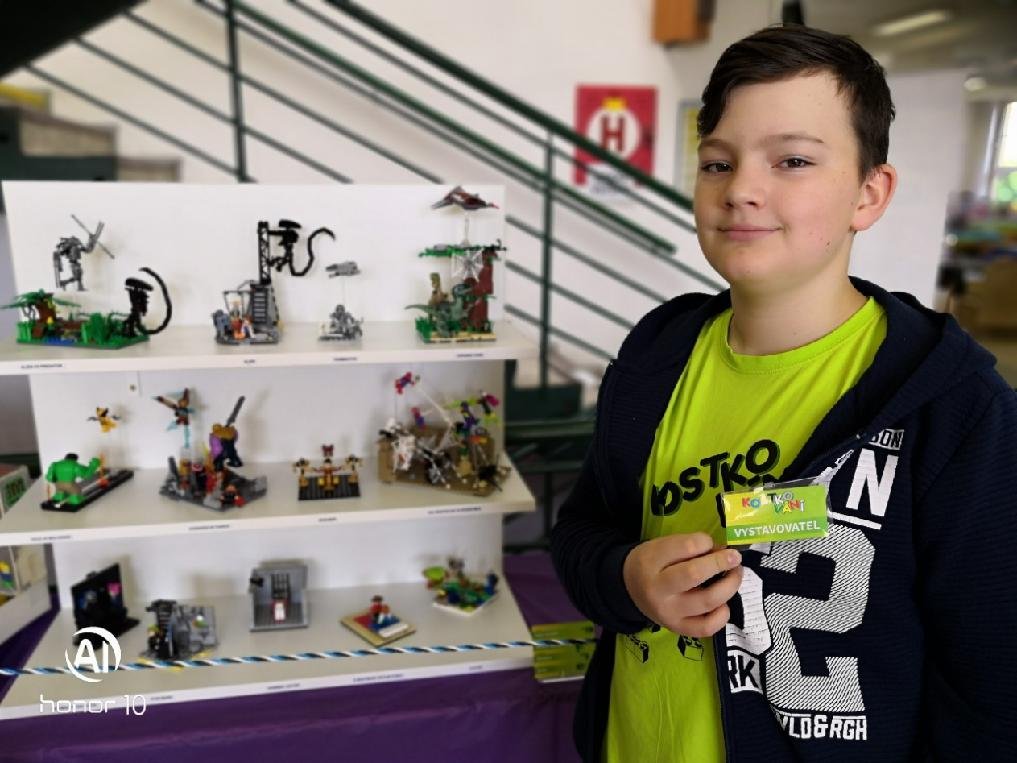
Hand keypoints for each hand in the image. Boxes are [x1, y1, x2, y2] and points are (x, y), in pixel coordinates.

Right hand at [622, 532, 742, 637]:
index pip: (684, 547)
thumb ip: (688, 546)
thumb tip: (721, 551)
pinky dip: (722, 615)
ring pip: (707, 601)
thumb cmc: (650, 563)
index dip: (704, 542)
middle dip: (720, 563)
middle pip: (694, 574)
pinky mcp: (678, 628)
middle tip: (735, 557)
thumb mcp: (661, 546)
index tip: (710, 543)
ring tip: (734, 575)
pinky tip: (723, 603)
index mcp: (651, 562)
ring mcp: (669, 613)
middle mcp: (658, 590)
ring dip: (729, 586)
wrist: (630, 590)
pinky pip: (707, 627)